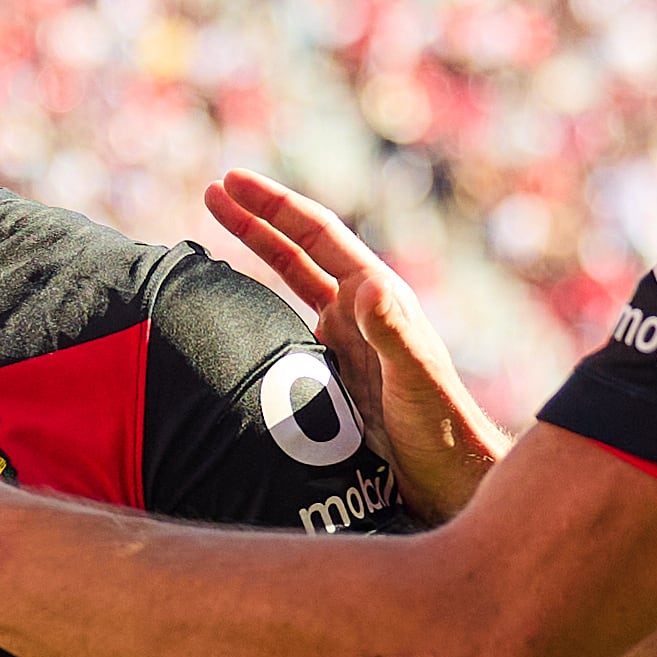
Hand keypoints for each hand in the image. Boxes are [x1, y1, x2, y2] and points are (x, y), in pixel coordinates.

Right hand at [207, 173, 508, 526]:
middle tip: (214, 191)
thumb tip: (368, 286)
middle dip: (256, 219)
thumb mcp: (414, 376)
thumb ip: (392, 332)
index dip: (274, 207)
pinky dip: (257, 310)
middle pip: (297, 251)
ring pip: (290, 285)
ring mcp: (345, 341)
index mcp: (376, 296)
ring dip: (255, 257)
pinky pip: (286, 328)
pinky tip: (232, 314)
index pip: (316, 236)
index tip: (233, 181)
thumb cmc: (440, 426)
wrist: (446, 475)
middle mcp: (358, 310)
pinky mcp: (332, 373)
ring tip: (211, 236)